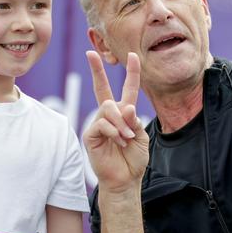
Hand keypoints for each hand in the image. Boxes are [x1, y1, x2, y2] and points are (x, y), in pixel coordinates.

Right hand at [83, 51, 148, 193]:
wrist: (125, 179)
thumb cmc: (133, 159)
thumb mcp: (141, 137)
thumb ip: (134, 121)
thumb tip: (125, 107)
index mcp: (125, 114)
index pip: (128, 89)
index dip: (132, 72)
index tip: (133, 55)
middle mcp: (109, 115)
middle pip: (102, 88)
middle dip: (96, 70)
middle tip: (90, 53)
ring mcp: (98, 123)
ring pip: (108, 108)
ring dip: (121, 123)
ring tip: (127, 138)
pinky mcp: (90, 134)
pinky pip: (102, 123)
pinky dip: (114, 132)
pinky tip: (119, 142)